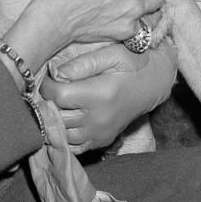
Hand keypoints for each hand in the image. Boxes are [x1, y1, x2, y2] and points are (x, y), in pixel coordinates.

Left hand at [41, 44, 176, 152]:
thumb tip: (54, 73)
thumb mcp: (110, 55)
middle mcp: (99, 119)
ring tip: (58, 104)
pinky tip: (66, 121)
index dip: (47, 85)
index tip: (51, 77)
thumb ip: (81, 64)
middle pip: (57, 117)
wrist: (153, 85)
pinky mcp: (102, 141)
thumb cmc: (132, 64)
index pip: (58, 96)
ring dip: (54, 120)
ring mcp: (100, 133)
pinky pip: (74, 146)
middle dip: (49, 102)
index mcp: (100, 95)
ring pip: (62, 134)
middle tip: (53, 90)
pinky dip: (64, 136)